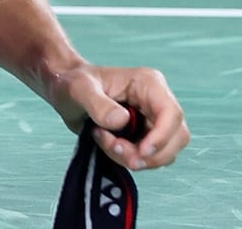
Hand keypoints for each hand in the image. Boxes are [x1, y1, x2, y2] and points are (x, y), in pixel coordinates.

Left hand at [45, 63, 188, 170]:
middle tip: (116, 149)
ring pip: (164, 152)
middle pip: (176, 137)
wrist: (65, 92)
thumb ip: (99, 105)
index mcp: (148, 84)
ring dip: (136, 157)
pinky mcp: (144, 136)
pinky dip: (129, 159)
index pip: (171, 114)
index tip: (141, 152)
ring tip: (106, 142)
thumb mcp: (79, 90)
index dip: (162, 137)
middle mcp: (156, 102)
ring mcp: (152, 120)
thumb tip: (122, 121)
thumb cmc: (72, 83)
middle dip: (149, 153)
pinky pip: (149, 158)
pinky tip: (106, 144)